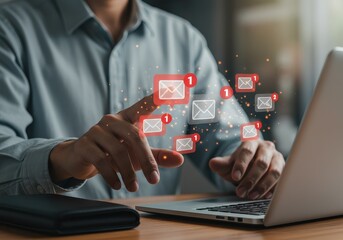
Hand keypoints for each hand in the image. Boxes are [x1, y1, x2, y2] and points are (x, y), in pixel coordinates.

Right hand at [49, 94, 183, 191]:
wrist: (82, 159)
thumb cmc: (114, 154)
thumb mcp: (137, 155)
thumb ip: (157, 156)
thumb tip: (180, 160)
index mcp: (127, 118)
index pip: (143, 106)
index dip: (156, 98)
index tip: (172, 89)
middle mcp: (112, 120)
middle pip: (135, 136)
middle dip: (147, 160)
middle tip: (154, 180)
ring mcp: (96, 131)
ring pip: (118, 151)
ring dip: (128, 173)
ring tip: (133, 187)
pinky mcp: (85, 145)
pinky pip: (101, 160)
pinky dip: (112, 176)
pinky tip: (117, 185)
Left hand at [209, 140, 284, 199]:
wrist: (251, 166)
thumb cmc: (239, 164)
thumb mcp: (228, 164)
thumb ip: (221, 164)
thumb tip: (212, 163)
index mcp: (251, 142)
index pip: (247, 152)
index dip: (241, 165)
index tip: (234, 177)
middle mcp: (266, 147)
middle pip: (261, 163)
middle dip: (250, 179)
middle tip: (240, 192)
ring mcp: (277, 157)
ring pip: (274, 172)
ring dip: (262, 186)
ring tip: (251, 196)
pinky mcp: (285, 169)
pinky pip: (282, 180)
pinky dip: (272, 189)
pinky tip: (263, 196)